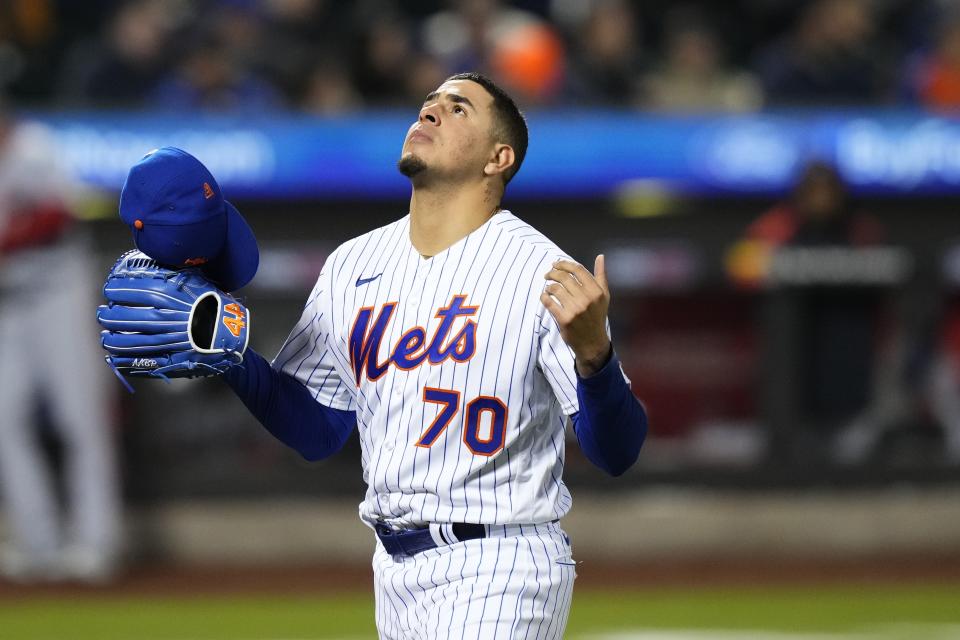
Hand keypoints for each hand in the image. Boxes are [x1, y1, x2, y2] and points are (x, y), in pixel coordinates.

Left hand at [540, 255, 611, 376]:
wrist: (593, 343)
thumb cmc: (597, 317)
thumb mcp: (604, 297)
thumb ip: (601, 276)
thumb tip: (600, 257)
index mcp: (597, 291)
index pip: (578, 270)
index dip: (564, 264)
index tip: (555, 264)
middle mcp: (587, 299)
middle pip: (565, 277)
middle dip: (553, 273)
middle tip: (547, 274)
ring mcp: (576, 309)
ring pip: (555, 289)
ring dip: (548, 286)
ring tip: (548, 288)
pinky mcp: (565, 319)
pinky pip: (549, 302)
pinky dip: (544, 297)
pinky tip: (544, 297)